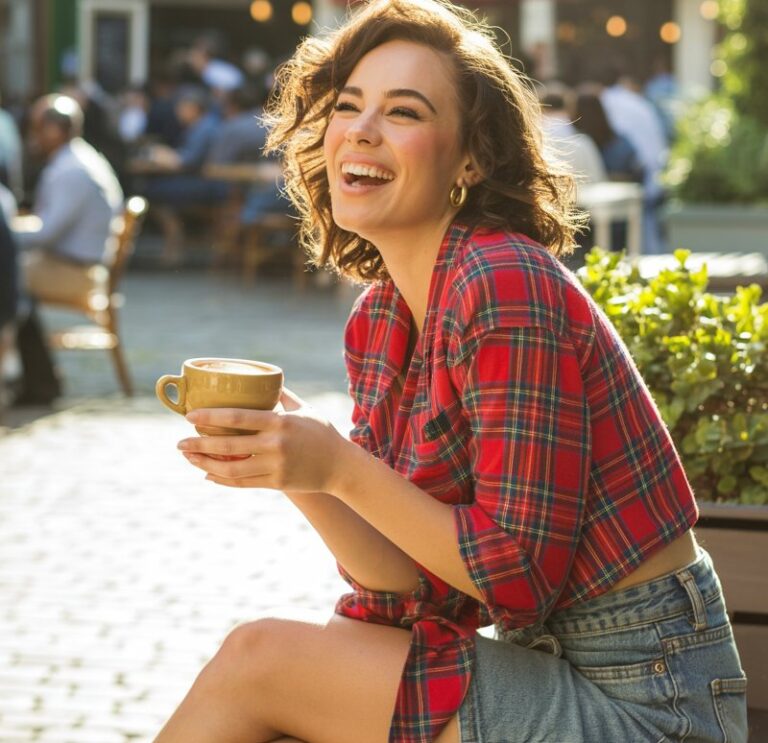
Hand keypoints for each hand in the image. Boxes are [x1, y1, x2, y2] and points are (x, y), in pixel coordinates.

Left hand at [177, 388, 350, 492]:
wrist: (341, 467)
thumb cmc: (322, 433)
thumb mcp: (305, 410)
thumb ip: (284, 396)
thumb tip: (266, 380)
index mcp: (280, 421)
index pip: (238, 417)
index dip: (211, 416)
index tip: (190, 416)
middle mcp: (276, 444)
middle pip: (228, 444)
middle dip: (199, 443)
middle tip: (179, 442)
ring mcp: (275, 465)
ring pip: (231, 467)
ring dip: (205, 463)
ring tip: (188, 457)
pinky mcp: (277, 483)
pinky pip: (243, 482)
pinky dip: (222, 479)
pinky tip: (208, 474)